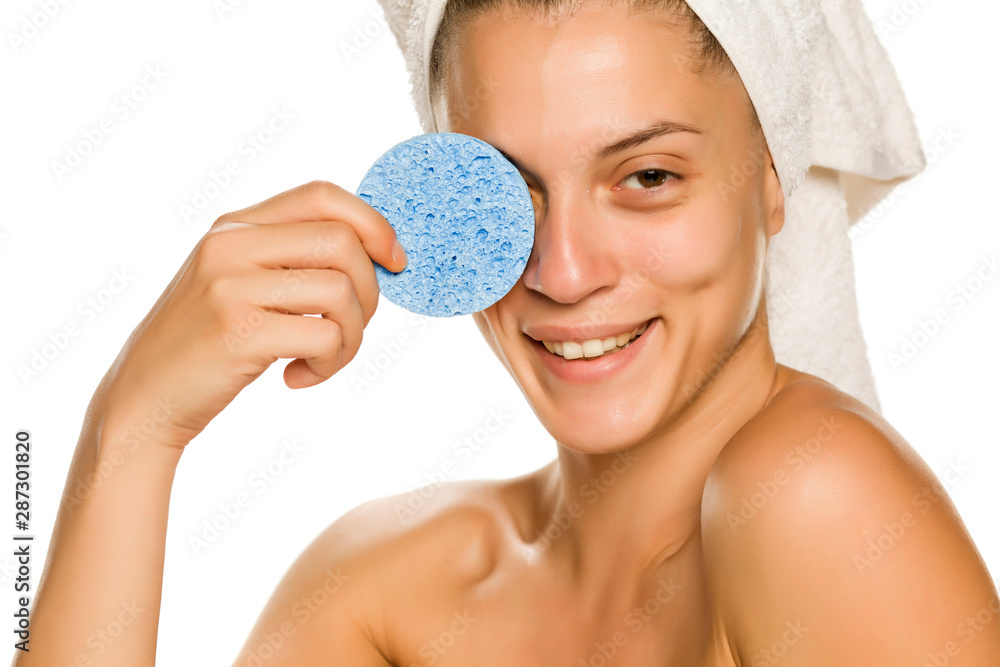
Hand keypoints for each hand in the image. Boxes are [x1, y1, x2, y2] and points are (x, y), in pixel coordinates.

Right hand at [90, 180, 406, 452]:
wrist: (143, 399)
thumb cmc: (205, 345)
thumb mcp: (237, 283)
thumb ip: (288, 259)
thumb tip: (377, 250)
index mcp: (234, 228)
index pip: (321, 195)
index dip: (373, 223)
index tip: (395, 261)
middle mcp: (229, 246)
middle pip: (342, 242)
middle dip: (369, 291)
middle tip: (349, 328)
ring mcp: (230, 286)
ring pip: (341, 290)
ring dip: (352, 336)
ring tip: (324, 358)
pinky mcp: (238, 331)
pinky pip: (326, 335)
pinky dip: (329, 363)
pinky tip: (299, 377)